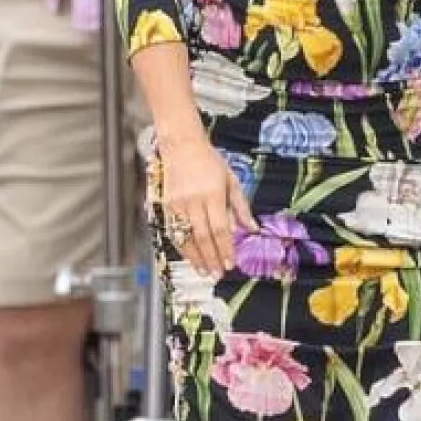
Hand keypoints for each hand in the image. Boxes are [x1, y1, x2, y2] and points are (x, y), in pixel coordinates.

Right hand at [158, 133, 256, 277]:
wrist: (182, 146)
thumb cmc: (210, 162)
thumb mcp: (232, 180)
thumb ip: (241, 207)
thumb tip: (253, 229)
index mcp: (213, 194)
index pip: (220, 228)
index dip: (225, 248)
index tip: (230, 263)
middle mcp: (194, 200)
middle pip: (203, 237)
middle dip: (212, 258)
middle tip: (218, 273)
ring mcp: (178, 204)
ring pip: (186, 238)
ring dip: (196, 257)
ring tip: (205, 271)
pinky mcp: (167, 205)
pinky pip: (174, 232)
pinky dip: (182, 247)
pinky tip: (190, 257)